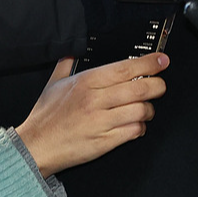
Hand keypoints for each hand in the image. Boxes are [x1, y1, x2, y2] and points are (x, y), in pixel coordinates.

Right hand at [13, 53, 169, 174]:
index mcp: (86, 82)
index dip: (149, 63)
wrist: (35, 146)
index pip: (126, 68)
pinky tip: (136, 125)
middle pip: (140, 88)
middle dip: (158, 86)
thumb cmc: (45, 117)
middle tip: (160, 85)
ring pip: (141, 110)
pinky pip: (134, 131)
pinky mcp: (105, 142)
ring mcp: (101, 122)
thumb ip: (67, 63)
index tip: (162, 60)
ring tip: (146, 109)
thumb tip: (73, 50)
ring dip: (149, 110)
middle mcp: (95, 100)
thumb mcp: (54, 83)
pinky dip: (140, 128)